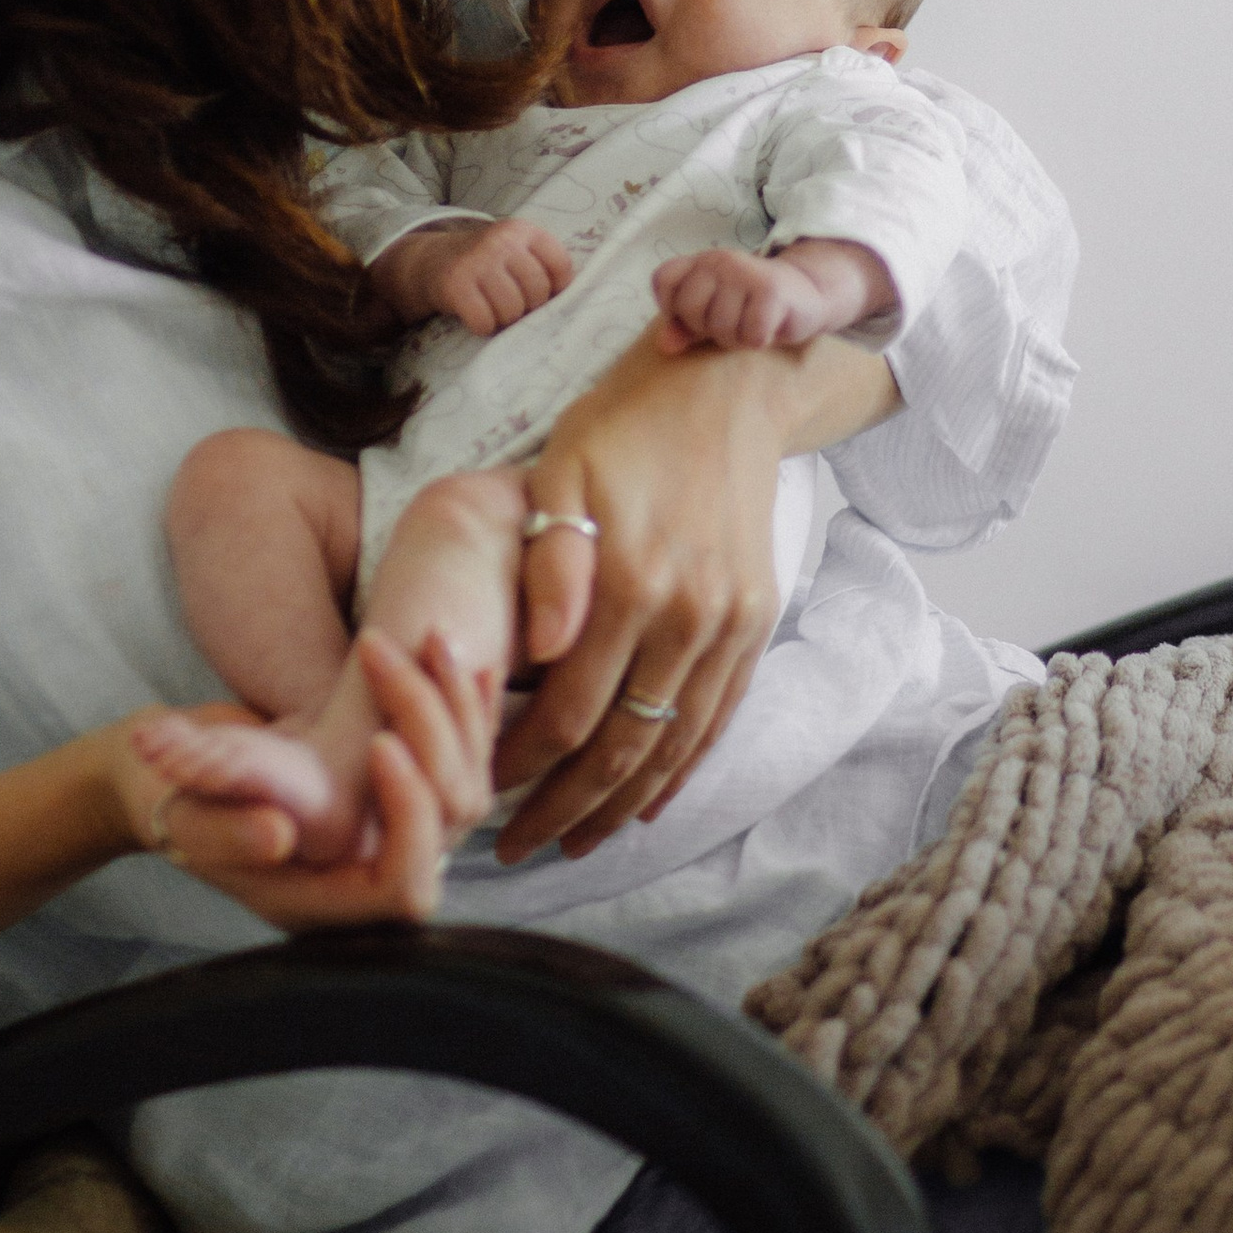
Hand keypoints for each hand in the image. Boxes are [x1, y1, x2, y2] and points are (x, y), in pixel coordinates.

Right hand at [111, 634, 495, 926]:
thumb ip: (225, 831)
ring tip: (431, 639)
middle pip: (448, 826)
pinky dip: (466, 709)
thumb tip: (277, 834)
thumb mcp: (187, 815)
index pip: (403, 888)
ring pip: (465, 784)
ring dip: (456, 711)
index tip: (381, 745)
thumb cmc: (171, 803)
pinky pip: (458, 757)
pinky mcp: (395, 793)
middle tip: (395, 672)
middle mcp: (367, 874)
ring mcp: (388, 834)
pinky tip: (469, 661)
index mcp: (322, 901)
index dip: (409, 819)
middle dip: (435, 739)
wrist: (174, 778)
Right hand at [379, 216, 574, 333]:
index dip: (556, 289)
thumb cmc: (486, 263)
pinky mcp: (455, 284)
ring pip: (512, 310)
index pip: (560, 266)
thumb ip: (543, 265)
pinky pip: (485, 321)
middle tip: (511, 303)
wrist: (431, 261)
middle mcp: (501, 240)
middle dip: (528, 307)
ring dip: (504, 319)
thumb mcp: (516, 251)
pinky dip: (482, 326)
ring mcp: (477, 260)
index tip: (541, 294)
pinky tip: (475, 314)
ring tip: (493, 308)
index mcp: (523, 230)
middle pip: (537, 292)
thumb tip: (572, 302)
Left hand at [487, 333, 821, 862]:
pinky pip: (719, 716)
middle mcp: (689, 615)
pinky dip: (685, 768)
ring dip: (623, 805)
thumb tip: (539, 654)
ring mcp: (730, 623)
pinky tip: (651, 803)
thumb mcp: (562, 468)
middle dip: (565, 808)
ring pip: (674, 746)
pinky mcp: (755, 620)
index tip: (477, 792)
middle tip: (514, 850)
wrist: (728, 382)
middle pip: (621, 746)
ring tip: (576, 843)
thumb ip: (550, 563)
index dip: (520, 764)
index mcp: (631, 581)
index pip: (566, 709)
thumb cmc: (623, 422)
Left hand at [652, 237, 891, 352]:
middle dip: (708, 328)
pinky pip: (750, 336)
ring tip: (751, 324)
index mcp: (701, 261)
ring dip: (737, 338)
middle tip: (732, 321)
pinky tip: (769, 326)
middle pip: (689, 310)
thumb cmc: (752, 307)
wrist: (807, 294)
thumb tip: (665, 345)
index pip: (663, 280)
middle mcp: (720, 260)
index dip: (672, 306)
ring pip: (720, 328)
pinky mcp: (770, 292)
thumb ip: (684, 327)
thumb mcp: (714, 313)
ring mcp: (745, 273)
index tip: (698, 312)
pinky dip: (759, 340)